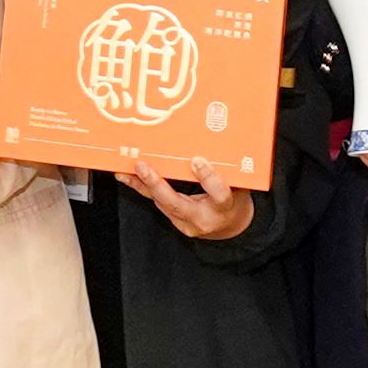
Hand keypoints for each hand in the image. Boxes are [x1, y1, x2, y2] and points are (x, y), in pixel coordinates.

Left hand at [124, 165, 254, 243]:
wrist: (231, 227)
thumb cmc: (235, 200)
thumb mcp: (240, 184)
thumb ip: (228, 169)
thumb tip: (214, 140)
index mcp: (226, 206)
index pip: (219, 194)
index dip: (208, 178)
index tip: (197, 160)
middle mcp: (204, 218)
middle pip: (178, 204)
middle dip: (157, 185)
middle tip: (142, 167)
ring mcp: (187, 223)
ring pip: (162, 203)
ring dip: (143, 185)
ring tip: (127, 169)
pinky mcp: (176, 221)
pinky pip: (157, 203)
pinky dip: (142, 188)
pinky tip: (127, 177)